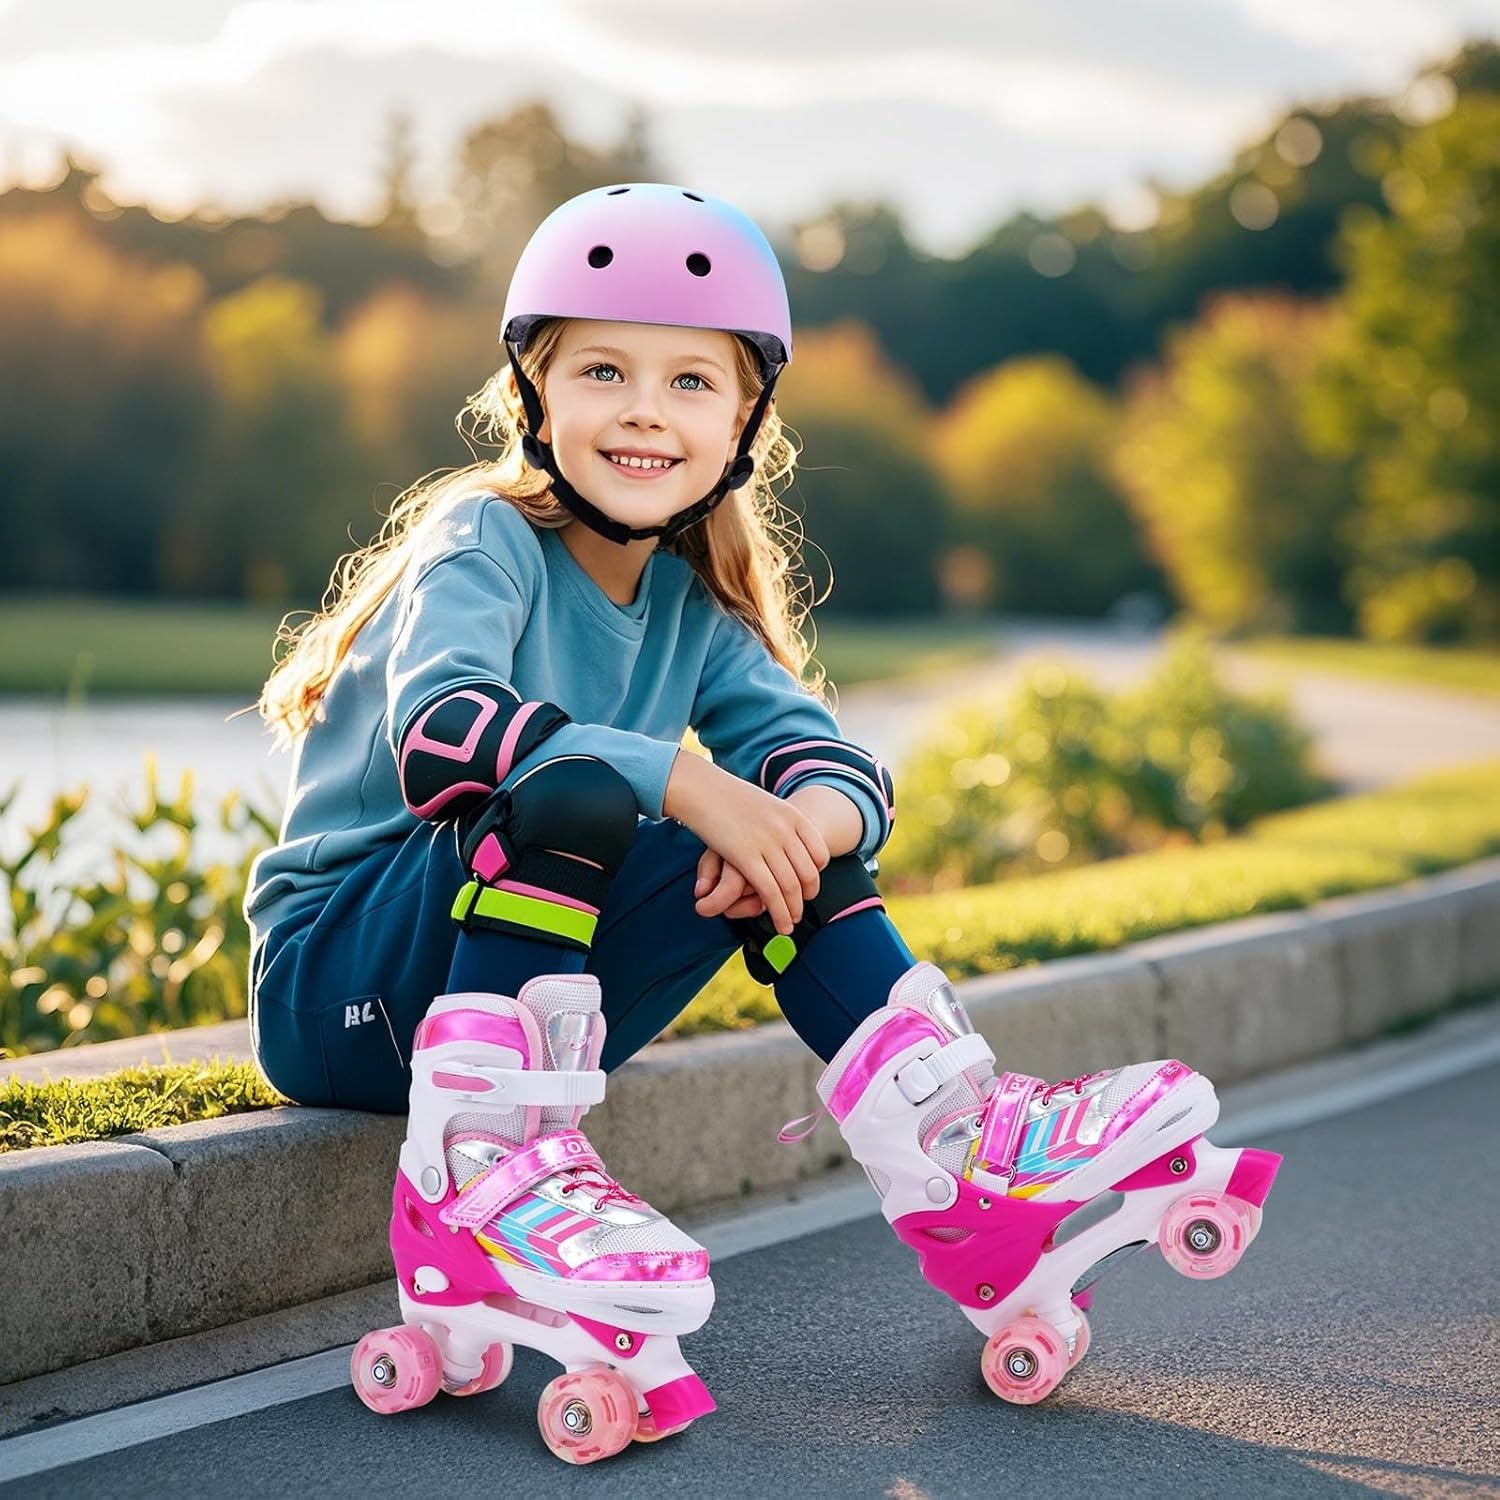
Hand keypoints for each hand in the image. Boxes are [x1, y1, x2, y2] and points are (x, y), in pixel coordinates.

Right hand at [666, 754, 829, 934]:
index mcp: (793, 815)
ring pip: (790, 887)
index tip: (808, 886)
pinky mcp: (746, 857)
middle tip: (799, 909)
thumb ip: (779, 821)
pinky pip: (770, 891)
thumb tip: (786, 836)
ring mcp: (767, 843)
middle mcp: (785, 830)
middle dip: (805, 897)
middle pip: (807, 874)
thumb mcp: (764, 803)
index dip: (816, 875)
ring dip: (793, 910)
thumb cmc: (727, 796)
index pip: (820, 853)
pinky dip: (778, 912)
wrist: (701, 787)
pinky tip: (780, 923)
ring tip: (790, 923)